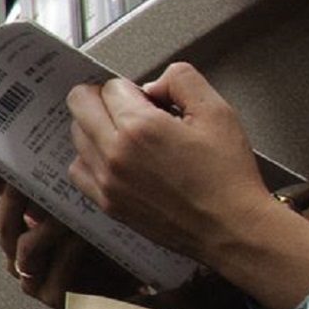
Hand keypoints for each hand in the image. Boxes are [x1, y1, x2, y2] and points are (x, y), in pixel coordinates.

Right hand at [0, 162, 114, 308]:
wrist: (128, 285)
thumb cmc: (103, 248)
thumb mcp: (77, 212)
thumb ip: (58, 191)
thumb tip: (51, 152)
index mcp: (17, 234)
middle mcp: (17, 256)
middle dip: (13, 197)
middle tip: (29, 176)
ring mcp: (33, 278)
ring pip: (24, 246)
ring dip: (44, 222)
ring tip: (62, 203)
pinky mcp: (54, 297)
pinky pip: (55, 270)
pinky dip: (69, 250)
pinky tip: (82, 235)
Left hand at [69, 65, 308, 308]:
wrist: (231, 227)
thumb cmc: (227, 173)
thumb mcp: (217, 112)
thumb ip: (181, 81)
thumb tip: (152, 85)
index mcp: (140, 127)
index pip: (111, 87)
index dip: (133, 89)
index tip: (151, 102)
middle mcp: (114, 152)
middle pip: (79, 104)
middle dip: (102, 98)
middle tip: (128, 109)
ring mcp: (106, 180)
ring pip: (76, 135)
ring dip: (95, 127)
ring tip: (128, 137)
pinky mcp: (106, 203)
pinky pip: (78, 169)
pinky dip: (90, 159)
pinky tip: (116, 161)